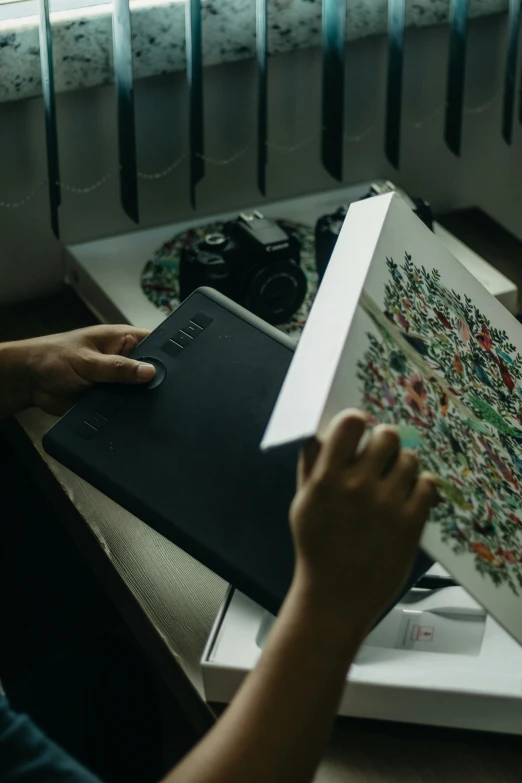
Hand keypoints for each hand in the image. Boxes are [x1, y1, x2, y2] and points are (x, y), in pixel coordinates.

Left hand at [19, 325, 154, 414]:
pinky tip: (132, 417)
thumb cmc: (53, 357)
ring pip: (140, 392)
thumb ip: (118, 368)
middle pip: (151, 371)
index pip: (155, 343)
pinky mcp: (111, 399)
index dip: (166, 355)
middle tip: (161, 392)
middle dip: (154, 382)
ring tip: (145, 405)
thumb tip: (149, 371)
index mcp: (123, 340)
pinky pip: (126, 407)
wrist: (30, 382)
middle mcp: (124, 359)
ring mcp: (119, 380)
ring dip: (140, 399)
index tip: (177, 370)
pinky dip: (127, 412)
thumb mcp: (88, 361)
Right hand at [290, 409, 436, 637]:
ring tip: (392, 484)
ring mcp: (386, 505)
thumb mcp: (303, 503)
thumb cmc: (316, 549)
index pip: (350, 423)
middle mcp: (356, 487)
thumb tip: (321, 430)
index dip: (358, 421)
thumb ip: (311, 465)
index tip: (360, 429)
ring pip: (409, 458)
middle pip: (386, 435)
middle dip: (384, 444)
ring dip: (402, 467)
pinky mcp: (410, 523)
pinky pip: (428, 484)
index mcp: (325, 479)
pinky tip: (406, 499)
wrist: (335, 598)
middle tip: (379, 459)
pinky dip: (420, 488)